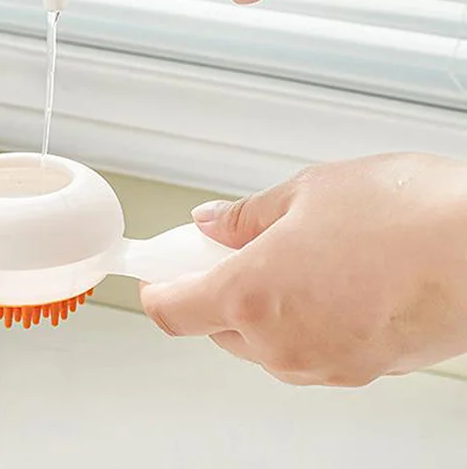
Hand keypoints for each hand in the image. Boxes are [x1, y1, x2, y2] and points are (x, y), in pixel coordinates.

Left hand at [140, 153, 466, 385]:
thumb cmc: (406, 217)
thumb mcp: (306, 192)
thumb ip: (246, 217)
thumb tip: (213, 223)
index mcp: (252, 295)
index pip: (172, 311)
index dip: (157, 286)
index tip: (158, 267)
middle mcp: (281, 343)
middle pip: (214, 328)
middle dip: (213, 288)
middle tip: (231, 247)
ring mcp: (323, 365)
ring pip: (261, 344)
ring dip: (258, 307)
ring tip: (292, 257)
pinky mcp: (360, 371)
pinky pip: (305, 351)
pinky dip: (298, 321)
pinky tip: (326, 280)